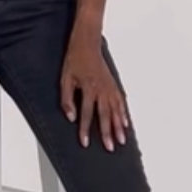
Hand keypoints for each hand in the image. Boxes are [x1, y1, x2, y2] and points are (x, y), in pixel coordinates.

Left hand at [60, 34, 128, 151]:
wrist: (87, 44)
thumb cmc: (75, 60)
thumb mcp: (65, 79)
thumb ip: (67, 99)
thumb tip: (70, 117)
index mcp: (88, 88)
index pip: (86, 114)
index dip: (85, 130)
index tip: (85, 143)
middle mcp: (101, 90)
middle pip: (105, 115)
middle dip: (107, 133)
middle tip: (110, 147)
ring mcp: (109, 88)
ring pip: (116, 111)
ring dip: (118, 127)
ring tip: (122, 140)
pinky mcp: (113, 86)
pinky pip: (121, 102)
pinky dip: (124, 114)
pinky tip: (126, 124)